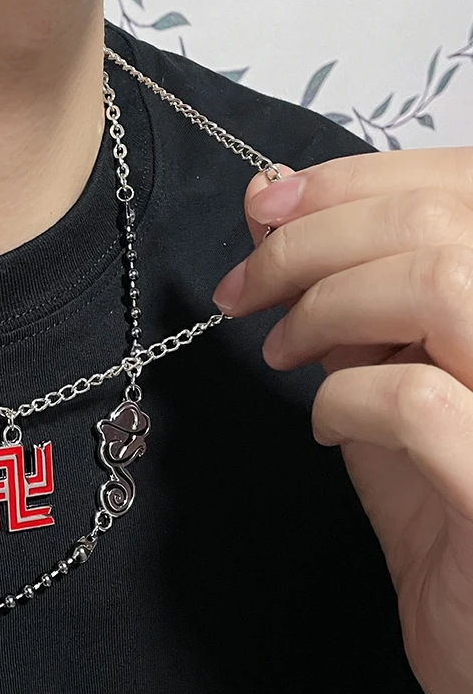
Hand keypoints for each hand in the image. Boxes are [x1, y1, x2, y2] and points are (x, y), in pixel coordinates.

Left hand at [212, 148, 472, 693]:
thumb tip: (283, 215)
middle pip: (436, 222)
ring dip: (328, 304)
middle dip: (310, 238)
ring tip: (282, 348)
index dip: (354, 179)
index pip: (463, 184)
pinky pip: (413, 399)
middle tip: (242, 286)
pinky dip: (343, 397)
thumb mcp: (401, 391)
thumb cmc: (450, 514)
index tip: (265, 204)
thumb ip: (358, 309)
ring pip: (439, 284)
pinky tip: (326, 423)